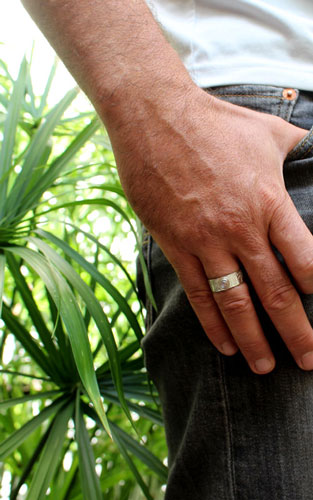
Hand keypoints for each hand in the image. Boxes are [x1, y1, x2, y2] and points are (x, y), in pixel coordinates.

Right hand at [111, 85, 312, 373]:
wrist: (156, 119)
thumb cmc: (215, 123)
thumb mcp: (269, 131)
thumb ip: (300, 149)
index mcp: (269, 202)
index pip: (304, 260)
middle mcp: (240, 228)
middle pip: (275, 292)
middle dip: (296, 332)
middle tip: (308, 362)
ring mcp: (205, 241)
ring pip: (235, 302)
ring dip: (253, 339)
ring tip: (266, 367)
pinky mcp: (176, 245)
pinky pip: (198, 293)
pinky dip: (213, 323)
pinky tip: (225, 344)